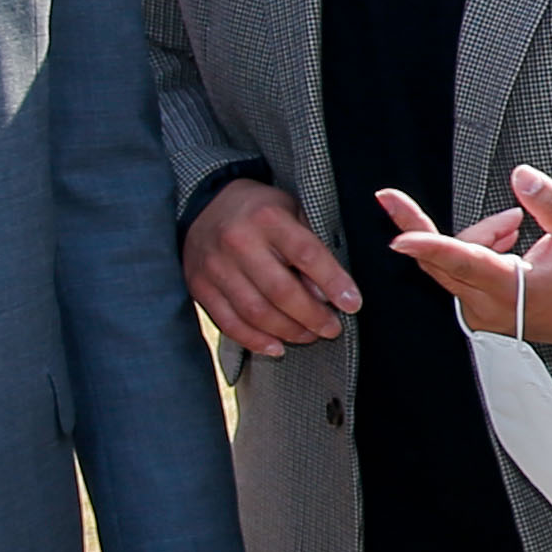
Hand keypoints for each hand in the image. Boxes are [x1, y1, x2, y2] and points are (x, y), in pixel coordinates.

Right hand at [181, 177, 357, 356]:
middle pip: (281, 291)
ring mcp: (215, 266)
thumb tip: (325, 294)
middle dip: (313, 317)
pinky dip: (255, 340)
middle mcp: (238, 242)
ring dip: (288, 331)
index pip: (307, 255)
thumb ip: (312, 246)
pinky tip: (277, 347)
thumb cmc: (261, 211)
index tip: (352, 304)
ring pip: (256, 312)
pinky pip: (229, 322)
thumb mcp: (293, 211)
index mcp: (268, 218)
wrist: (205, 204)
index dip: (334, 283)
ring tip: (309, 336)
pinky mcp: (199, 285)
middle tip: (333, 328)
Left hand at [375, 167, 551, 346]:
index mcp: (511, 290)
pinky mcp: (476, 310)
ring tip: (517, 229)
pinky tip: (508, 245)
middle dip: (464, 229)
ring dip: (479, 238)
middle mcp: (487, 306)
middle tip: (440, 207)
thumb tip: (520, 176)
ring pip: (452, 263)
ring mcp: (479, 312)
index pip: (463, 263)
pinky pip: (459, 272)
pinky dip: (478, 251)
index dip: (430, 246)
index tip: (399, 238)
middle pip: (446, 258)